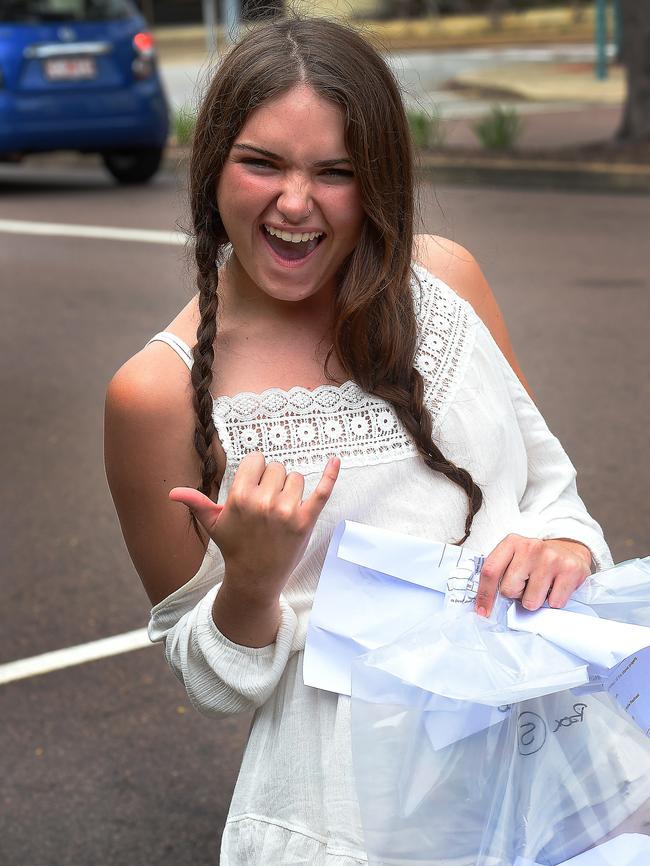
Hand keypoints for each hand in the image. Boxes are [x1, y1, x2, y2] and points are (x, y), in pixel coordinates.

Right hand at [169, 452, 339, 604]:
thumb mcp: (213, 525)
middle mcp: (264, 501)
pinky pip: (322, 491)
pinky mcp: (306, 520)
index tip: (254, 487)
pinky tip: (335, 460)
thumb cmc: (234, 547)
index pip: (256, 460)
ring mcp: (287, 511)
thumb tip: (172, 493)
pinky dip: (330, 475)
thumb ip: (196, 503)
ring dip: (291, 489)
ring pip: (296, 477)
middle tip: (266, 504)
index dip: (256, 472)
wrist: (255, 578)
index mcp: (241, 497)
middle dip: (273, 481)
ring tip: (280, 509)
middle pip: (277, 467)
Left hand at [475, 534, 591, 617]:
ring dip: (535, 600)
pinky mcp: (570, 570)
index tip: (482, 611)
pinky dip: (553, 601)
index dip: (484, 594)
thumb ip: (499, 572)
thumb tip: (483, 603)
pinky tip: (556, 588)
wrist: (569, 552)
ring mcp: (551, 558)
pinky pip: (554, 603)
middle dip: (516, 594)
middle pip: (509, 589)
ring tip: (542, 586)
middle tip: (527, 585)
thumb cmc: (535, 560)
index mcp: (511, 542)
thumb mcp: (514, 557)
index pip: (490, 571)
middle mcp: (530, 547)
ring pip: (531, 601)